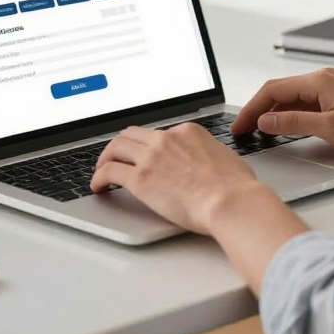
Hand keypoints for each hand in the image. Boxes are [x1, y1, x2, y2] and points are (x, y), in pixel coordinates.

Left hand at [90, 122, 267, 233]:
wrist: (230, 201)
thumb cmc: (235, 187)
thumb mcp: (226, 158)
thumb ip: (211, 156)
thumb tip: (212, 164)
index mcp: (188, 131)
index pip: (158, 133)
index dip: (147, 145)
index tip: (144, 154)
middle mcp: (167, 139)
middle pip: (132, 134)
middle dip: (121, 145)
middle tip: (116, 156)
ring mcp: (152, 157)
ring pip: (116, 147)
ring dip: (105, 157)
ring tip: (101, 170)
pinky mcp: (140, 178)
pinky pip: (109, 171)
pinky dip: (98, 177)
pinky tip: (98, 186)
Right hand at [231, 67, 333, 154]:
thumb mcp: (329, 128)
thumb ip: (293, 122)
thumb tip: (265, 120)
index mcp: (317, 80)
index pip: (272, 90)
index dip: (252, 109)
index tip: (240, 126)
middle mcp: (321, 78)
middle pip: (278, 91)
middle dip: (257, 110)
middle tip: (243, 131)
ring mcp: (330, 87)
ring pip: (291, 97)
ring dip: (272, 111)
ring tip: (258, 131)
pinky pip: (304, 102)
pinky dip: (289, 113)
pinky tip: (284, 127)